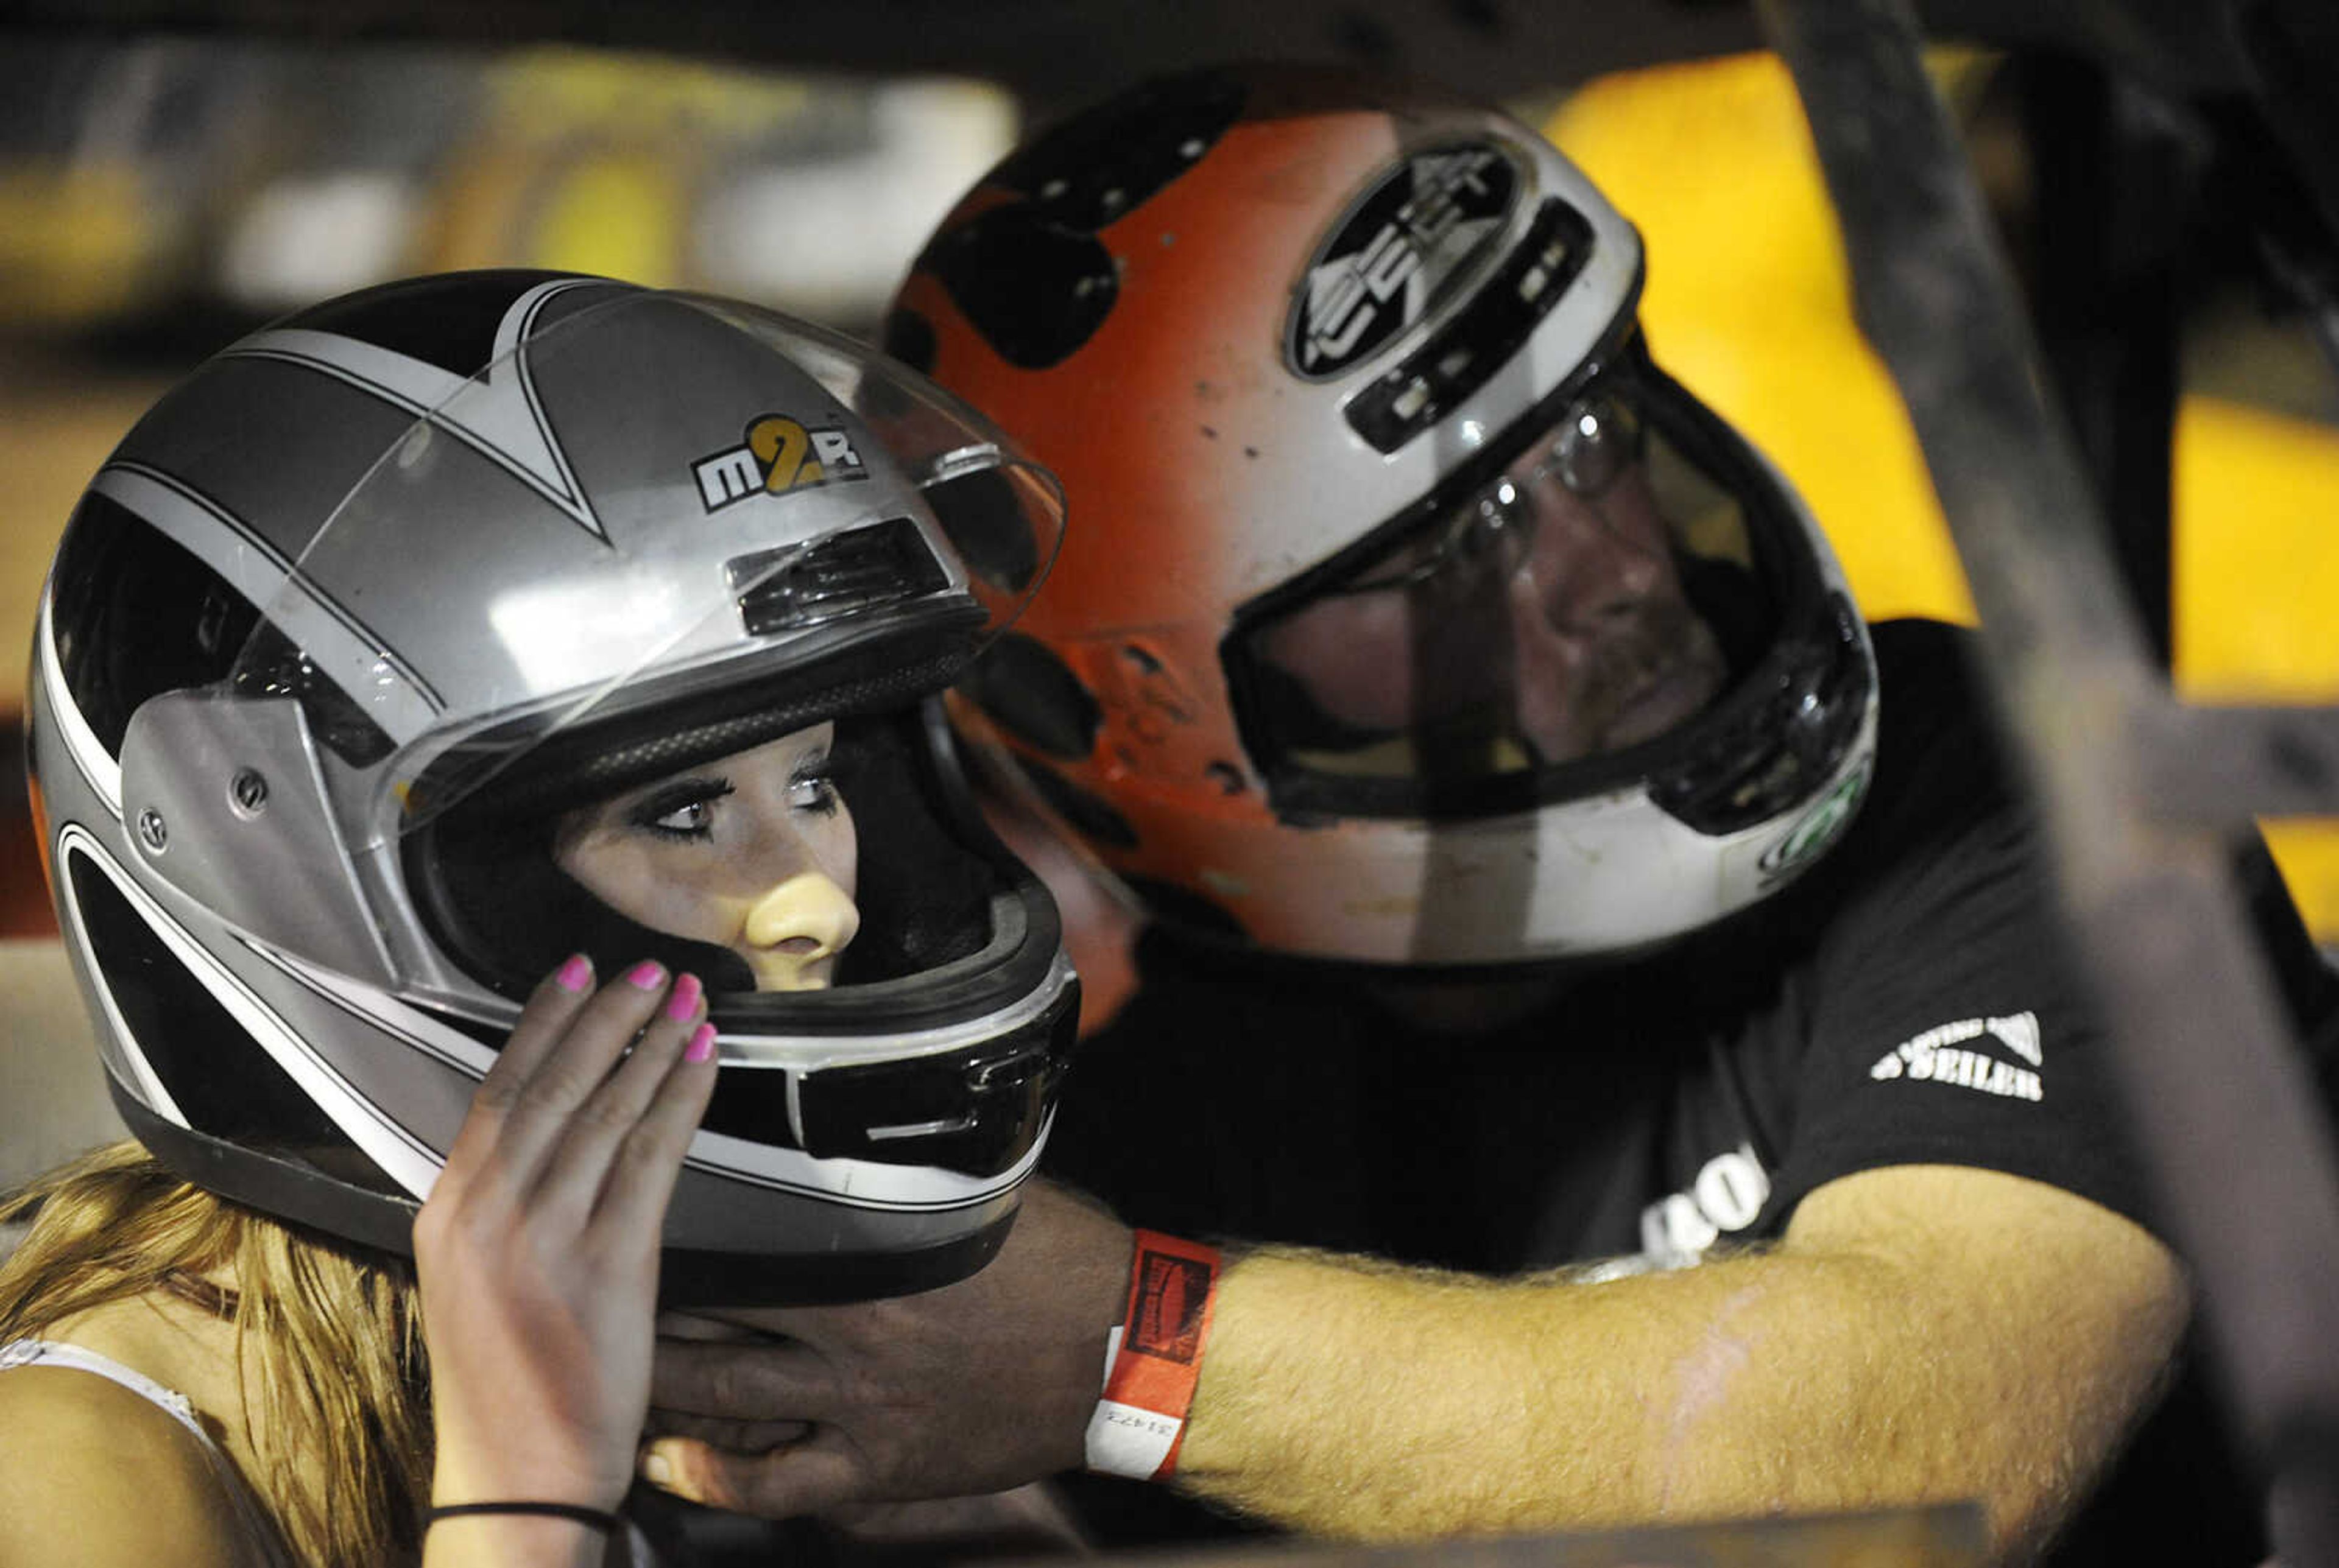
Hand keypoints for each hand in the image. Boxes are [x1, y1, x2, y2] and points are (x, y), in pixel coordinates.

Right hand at [414, 956, 718, 1513]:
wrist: (517, 1479)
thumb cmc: (503, 1384)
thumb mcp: (469, 1280)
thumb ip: (495, 1207)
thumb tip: (542, 1136)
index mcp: (448, 1213)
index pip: (498, 1092)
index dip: (543, 1023)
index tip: (577, 972)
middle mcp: (489, 1216)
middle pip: (554, 1087)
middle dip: (608, 1016)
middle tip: (652, 968)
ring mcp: (546, 1239)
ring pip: (606, 1112)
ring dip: (652, 1045)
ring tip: (688, 1000)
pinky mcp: (608, 1268)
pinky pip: (651, 1159)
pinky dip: (680, 1100)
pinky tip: (703, 1062)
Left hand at [641, 1178, 1133, 1516]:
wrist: (1123, 1349)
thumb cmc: (1057, 1260)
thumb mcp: (980, 1199)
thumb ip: (908, 1180)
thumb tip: (859, 1130)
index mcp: (874, 1257)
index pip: (748, 1242)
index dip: (679, 1227)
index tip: (630, 1200)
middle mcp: (853, 1334)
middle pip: (716, 1321)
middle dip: (640, 1309)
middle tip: (585, 1291)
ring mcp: (862, 1408)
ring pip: (726, 1402)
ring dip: (659, 1387)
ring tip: (605, 1367)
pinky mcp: (880, 1467)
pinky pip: (776, 1484)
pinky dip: (714, 1477)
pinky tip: (673, 1463)